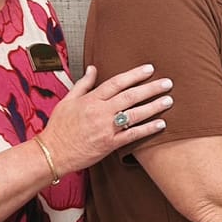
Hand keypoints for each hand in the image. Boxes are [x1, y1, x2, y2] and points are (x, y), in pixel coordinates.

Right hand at [38, 64, 172, 176]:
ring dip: (154, 107)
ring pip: (135, 115)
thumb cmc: (59, 127)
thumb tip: (93, 68)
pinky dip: (148, 129)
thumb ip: (83, 84)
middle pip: (130, 96)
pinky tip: (161, 124)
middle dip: (151, 88)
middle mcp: (100, 112)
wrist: (52, 153)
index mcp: (91, 100)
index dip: (135, 74)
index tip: (149, 69)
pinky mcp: (110, 144)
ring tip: (169, 100)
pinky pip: (132, 135)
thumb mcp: (67, 100)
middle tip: (167, 83)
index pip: (117, 82)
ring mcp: (106, 129)